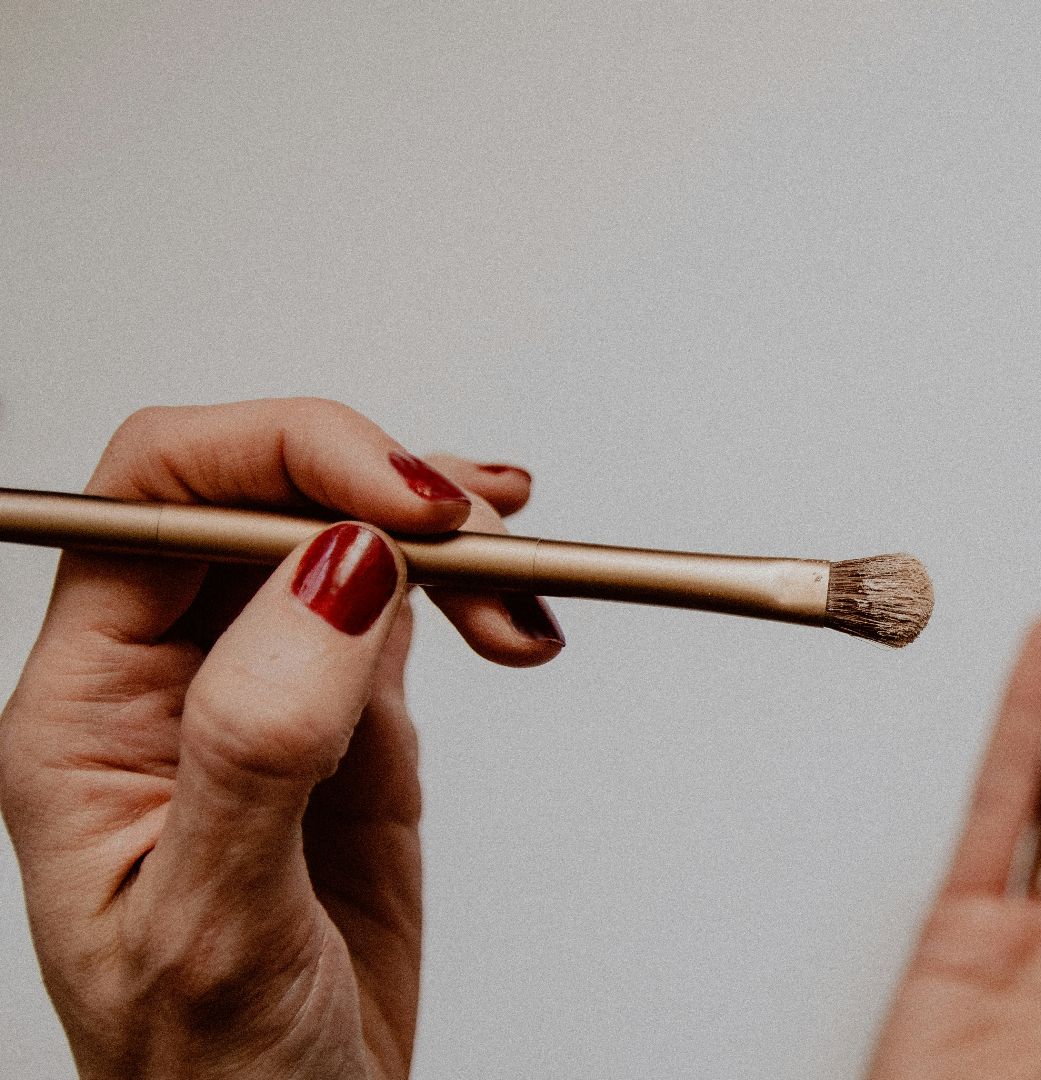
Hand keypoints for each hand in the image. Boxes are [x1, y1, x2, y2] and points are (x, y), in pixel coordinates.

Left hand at [0, 399, 563, 1078]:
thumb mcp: (217, 924)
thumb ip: (260, 737)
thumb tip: (337, 565)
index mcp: (83, 715)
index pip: (157, 500)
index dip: (284, 459)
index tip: (407, 500)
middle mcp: (164, 686)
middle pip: (258, 493)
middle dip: (379, 485)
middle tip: (485, 533)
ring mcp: (263, 699)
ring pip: (344, 537)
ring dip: (444, 539)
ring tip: (522, 597)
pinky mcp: (348, 730)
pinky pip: (403, 609)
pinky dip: (473, 592)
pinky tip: (514, 618)